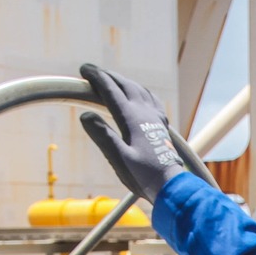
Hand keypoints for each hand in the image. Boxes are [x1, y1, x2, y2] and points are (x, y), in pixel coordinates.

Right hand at [78, 65, 189, 201]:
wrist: (171, 185)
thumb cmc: (144, 176)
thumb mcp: (119, 159)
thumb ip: (103, 137)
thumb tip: (85, 116)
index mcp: (132, 118)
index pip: (111, 91)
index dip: (96, 78)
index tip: (84, 69)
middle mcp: (145, 113)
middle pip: (125, 85)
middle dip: (108, 76)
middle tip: (92, 71)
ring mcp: (155, 117)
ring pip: (139, 89)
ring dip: (123, 81)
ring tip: (111, 79)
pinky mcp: (161, 125)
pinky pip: (151, 99)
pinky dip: (140, 91)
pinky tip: (140, 94)